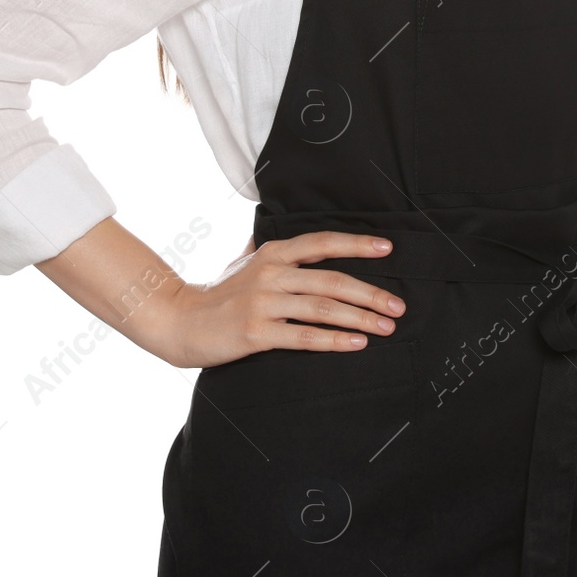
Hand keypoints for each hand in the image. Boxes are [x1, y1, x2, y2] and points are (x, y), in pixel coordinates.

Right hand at [161, 230, 405, 368]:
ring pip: (323, 307)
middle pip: (332, 279)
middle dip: (371, 294)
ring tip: (386, 327)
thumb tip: (288, 233)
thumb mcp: (243, 261)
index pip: (323, 242)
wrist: (177, 320)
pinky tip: (356, 343)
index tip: (388, 247)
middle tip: (398, 306)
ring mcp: (263, 303)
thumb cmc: (216, 292)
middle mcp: (271, 273)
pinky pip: (303, 336)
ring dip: (360, 317)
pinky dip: (334, 340)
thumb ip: (269, 249)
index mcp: (273, 253)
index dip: (357, 244)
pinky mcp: (256, 332)